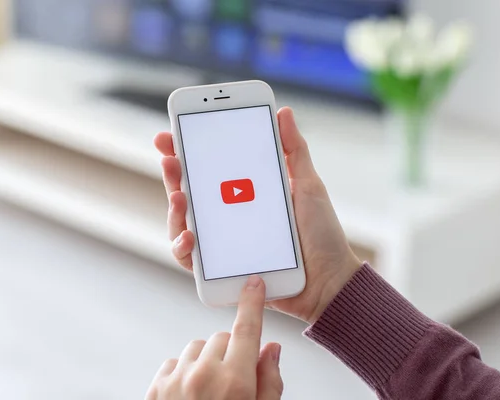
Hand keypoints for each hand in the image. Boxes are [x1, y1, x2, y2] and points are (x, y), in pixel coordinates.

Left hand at [146, 276, 282, 399]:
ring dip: (206, 360)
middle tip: (233, 378)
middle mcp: (204, 376)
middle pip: (221, 338)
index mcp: (235, 382)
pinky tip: (190, 395)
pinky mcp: (156, 388)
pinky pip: (174, 363)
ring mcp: (177, 380)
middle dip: (231, 351)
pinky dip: (183, 373)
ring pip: (196, 347)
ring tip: (209, 390)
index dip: (252, 304)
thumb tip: (271, 349)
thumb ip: (269, 382)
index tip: (253, 284)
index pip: (248, 330)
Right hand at [154, 107, 361, 323]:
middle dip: (173, 173)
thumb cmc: (321, 234)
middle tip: (170, 158)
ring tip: (178, 196)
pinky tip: (189, 236)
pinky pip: (191, 259)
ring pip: (183, 223)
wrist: (330, 281)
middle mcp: (229, 216)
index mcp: (245, 192)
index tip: (172, 133)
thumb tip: (283, 111)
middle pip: (189, 192)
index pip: (210, 168)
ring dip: (173, 209)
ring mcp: (222, 242)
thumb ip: (294, 150)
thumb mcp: (308, 186)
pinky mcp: (221, 269)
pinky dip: (183, 247)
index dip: (187, 150)